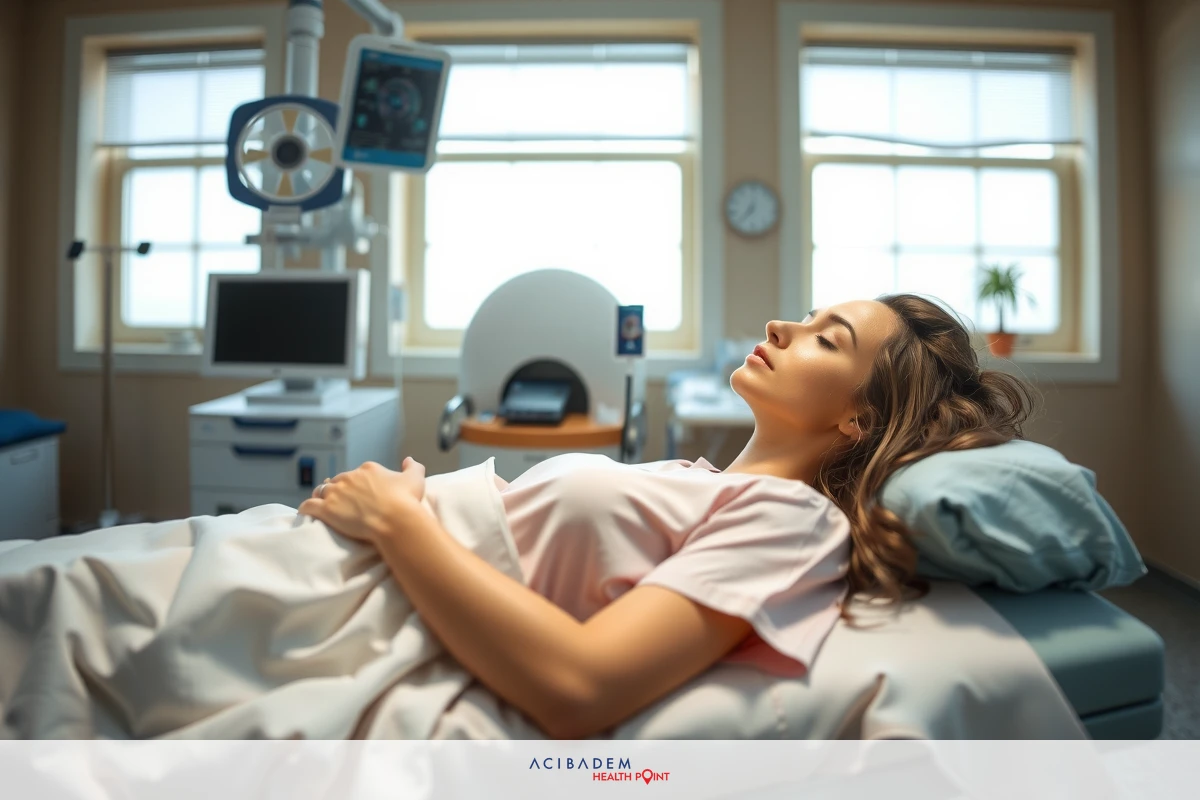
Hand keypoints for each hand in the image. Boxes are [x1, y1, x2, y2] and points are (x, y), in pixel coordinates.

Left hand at [298, 457, 427, 543]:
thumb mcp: (415, 479)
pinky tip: (305, 513)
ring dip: (319, 496)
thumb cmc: (406, 501)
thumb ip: (413, 467)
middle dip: (337, 489)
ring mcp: (337, 493)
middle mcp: (350, 477)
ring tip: (320, 504)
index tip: (358, 492)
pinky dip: (305, 508)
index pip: (356, 473)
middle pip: (337, 480)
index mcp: (368, 470)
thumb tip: (409, 459)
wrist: (395, 520)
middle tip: (340, 501)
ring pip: (321, 490)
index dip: (356, 483)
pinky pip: (309, 506)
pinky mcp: (327, 509)